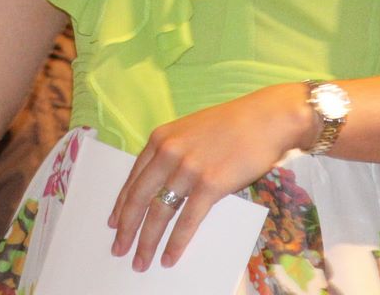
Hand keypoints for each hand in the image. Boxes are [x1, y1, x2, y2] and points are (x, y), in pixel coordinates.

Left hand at [108, 83, 313, 270]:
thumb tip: (158, 184)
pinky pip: (187, 220)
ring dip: (148, 241)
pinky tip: (169, 257)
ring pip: (160, 212)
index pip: (134, 178)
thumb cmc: (232, 123)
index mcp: (161, 138)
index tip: (114, 223)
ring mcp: (188, 168)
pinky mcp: (210, 184)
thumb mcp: (190, 130)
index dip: (122, 204)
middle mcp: (169, 152)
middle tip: (119, 249)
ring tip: (141, 261)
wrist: (266, 118)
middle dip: (127, 228)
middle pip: (140, 198)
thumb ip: (171, 152)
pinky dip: (176, 243)